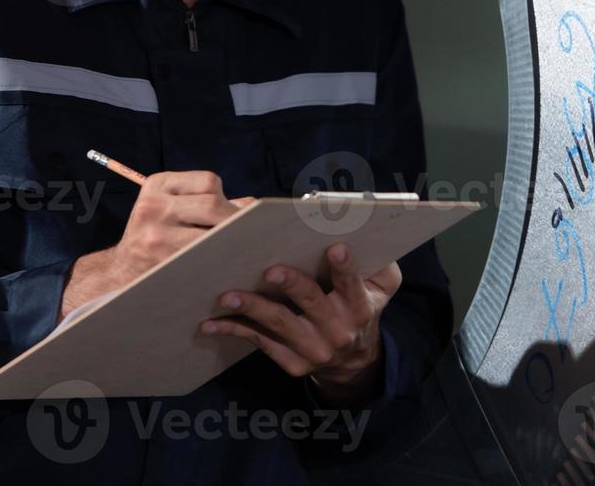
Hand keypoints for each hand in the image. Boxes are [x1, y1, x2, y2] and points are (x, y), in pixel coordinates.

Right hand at [59, 171, 249, 320]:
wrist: (119, 271)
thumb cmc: (156, 234)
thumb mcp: (170, 207)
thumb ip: (206, 201)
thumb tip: (252, 205)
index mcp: (158, 184)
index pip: (208, 182)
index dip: (226, 198)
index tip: (233, 214)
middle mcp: (153, 206)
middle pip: (212, 205)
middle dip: (235, 221)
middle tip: (250, 235)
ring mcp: (154, 236)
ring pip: (210, 235)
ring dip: (230, 243)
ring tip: (241, 250)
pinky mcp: (160, 263)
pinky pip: (201, 260)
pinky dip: (218, 262)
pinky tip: (225, 266)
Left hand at [200, 243, 401, 405]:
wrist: (353, 361)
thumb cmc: (362, 307)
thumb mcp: (383, 288)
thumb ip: (381, 264)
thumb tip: (365, 232)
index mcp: (359, 307)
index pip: (352, 284)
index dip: (344, 267)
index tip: (334, 247)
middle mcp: (338, 331)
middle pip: (311, 303)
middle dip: (291, 285)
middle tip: (270, 270)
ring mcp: (313, 350)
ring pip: (278, 324)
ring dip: (252, 308)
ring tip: (226, 296)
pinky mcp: (292, 363)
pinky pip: (260, 342)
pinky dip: (235, 330)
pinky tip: (211, 323)